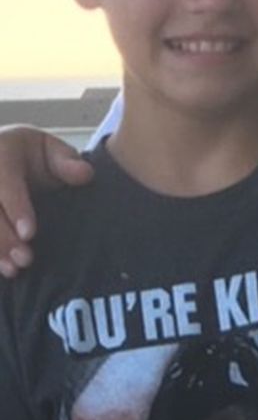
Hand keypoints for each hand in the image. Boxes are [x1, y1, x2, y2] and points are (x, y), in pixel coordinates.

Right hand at [0, 126, 93, 276]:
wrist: (2, 156)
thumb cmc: (31, 156)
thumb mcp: (50, 149)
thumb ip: (66, 161)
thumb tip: (86, 174)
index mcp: (1, 155)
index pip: (5, 185)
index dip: (16, 209)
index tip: (30, 233)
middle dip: (4, 237)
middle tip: (25, 259)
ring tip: (13, 270)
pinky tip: (2, 269)